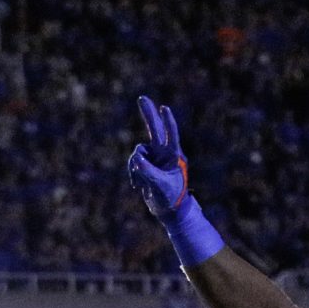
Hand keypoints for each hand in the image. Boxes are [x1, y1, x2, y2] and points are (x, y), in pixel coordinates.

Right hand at [128, 94, 191, 217]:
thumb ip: (149, 172)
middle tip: (142, 98)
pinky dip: (133, 172)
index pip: (171, 135)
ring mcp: (155, 157)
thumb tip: (137, 159)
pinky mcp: (146, 163)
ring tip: (142, 184)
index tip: (165, 109)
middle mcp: (164, 153)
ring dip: (135, 166)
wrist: (168, 209)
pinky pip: (134, 162)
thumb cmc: (170, 197)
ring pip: (138, 152)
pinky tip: (139, 186)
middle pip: (155, 129)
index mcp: (174, 156)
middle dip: (148, 114)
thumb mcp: (160, 186)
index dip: (168, 122)